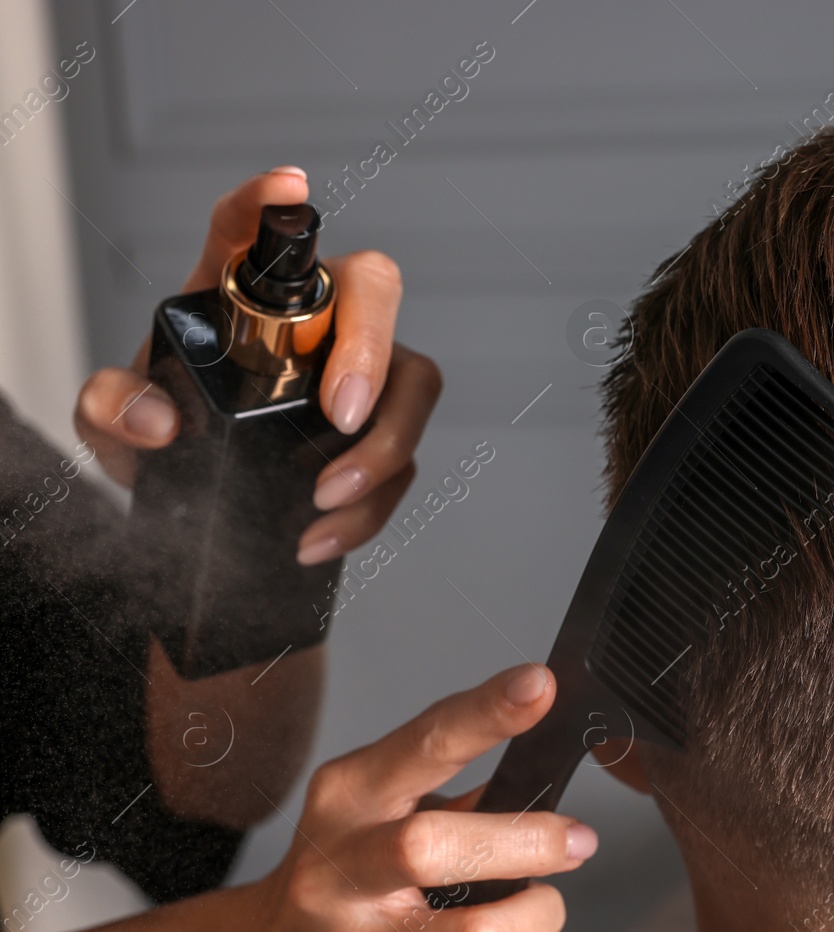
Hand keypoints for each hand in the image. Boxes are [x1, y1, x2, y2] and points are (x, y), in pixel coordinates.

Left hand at [72, 165, 440, 564]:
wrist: (190, 495)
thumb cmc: (160, 431)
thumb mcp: (114, 422)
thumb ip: (110, 409)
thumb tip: (153, 420)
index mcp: (236, 294)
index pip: (249, 228)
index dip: (270, 202)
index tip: (289, 188)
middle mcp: (314, 323)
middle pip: (373, 291)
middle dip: (369, 345)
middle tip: (339, 412)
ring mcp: (359, 377)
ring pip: (413, 380)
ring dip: (385, 444)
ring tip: (327, 496)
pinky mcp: (381, 435)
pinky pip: (405, 460)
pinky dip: (372, 506)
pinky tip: (324, 532)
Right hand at [216, 663, 596, 931]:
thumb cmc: (341, 877)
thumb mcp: (376, 809)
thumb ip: (454, 789)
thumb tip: (546, 776)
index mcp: (347, 802)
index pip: (420, 746)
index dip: (484, 713)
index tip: (537, 687)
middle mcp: (342, 876)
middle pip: (438, 847)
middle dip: (531, 841)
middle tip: (575, 840)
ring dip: (540, 915)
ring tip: (535, 907)